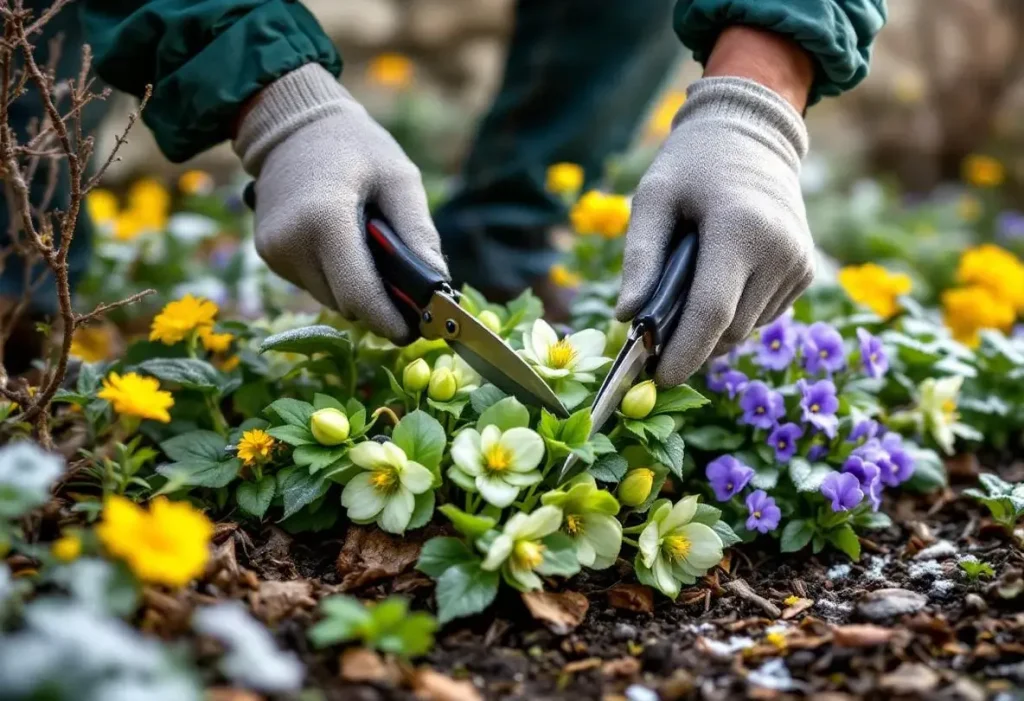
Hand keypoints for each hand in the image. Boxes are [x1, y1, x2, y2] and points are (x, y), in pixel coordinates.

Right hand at [233, 63, 447, 341]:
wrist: (290, 123)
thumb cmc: (354, 146)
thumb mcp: (398, 178)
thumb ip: (418, 232)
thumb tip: (440, 283)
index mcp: (325, 220)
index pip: (359, 294)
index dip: (389, 320)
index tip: (415, 332)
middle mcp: (291, 243)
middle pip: (346, 303)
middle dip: (379, 304)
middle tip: (408, 293)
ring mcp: (274, 251)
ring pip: (330, 299)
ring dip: (357, 290)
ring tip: (374, 256)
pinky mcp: (268, 254)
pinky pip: (313, 283)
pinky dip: (336, 277)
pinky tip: (346, 247)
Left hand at [616, 31, 814, 385]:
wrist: (753, 135)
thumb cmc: (692, 165)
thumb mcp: (653, 198)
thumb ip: (639, 258)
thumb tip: (627, 318)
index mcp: (741, 229)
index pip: (711, 313)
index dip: (683, 353)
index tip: (656, 378)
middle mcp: (780, 251)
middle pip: (729, 330)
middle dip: (690, 347)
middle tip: (652, 346)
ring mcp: (799, 264)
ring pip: (746, 330)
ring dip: (711, 333)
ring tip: (680, 305)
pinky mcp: (805, 271)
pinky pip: (762, 315)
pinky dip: (734, 316)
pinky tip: (716, 286)